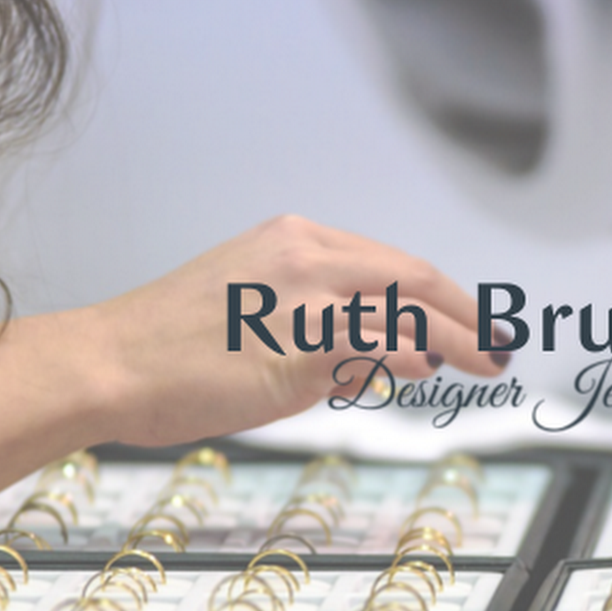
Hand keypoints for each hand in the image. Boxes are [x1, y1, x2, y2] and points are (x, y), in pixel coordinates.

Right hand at [87, 215, 503, 446]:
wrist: (108, 362)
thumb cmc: (174, 345)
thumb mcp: (253, 309)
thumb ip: (322, 322)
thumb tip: (390, 356)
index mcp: (295, 240)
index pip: (393, 265)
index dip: (444, 295)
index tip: (474, 319)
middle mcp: (304, 256)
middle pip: (413, 278)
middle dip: (468, 312)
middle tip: (503, 342)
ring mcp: (300, 297)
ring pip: (404, 310)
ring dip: (457, 339)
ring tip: (490, 362)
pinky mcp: (291, 344)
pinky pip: (370, 345)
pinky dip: (408, 354)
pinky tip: (430, 370)